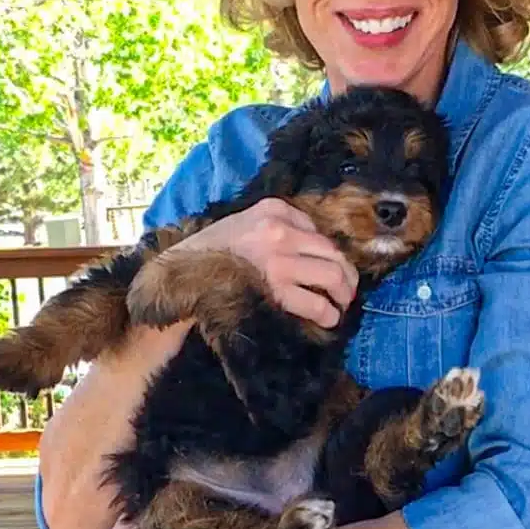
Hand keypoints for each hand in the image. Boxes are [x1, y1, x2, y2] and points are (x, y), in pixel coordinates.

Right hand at [180, 198, 358, 328]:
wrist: (181, 275)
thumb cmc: (213, 251)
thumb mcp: (245, 221)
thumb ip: (278, 226)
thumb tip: (315, 248)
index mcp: (274, 210)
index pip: (317, 231)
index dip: (329, 253)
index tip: (332, 266)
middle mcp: (280, 230)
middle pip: (333, 253)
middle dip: (347, 275)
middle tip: (348, 290)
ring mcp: (278, 260)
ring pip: (332, 276)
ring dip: (343, 294)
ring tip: (342, 305)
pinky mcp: (275, 289)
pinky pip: (314, 303)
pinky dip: (328, 313)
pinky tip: (330, 318)